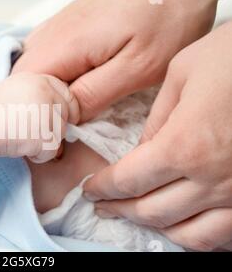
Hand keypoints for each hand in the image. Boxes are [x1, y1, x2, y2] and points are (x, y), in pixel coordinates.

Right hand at [0, 73, 79, 162]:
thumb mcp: (18, 91)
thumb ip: (42, 96)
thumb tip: (66, 115)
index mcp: (41, 80)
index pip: (68, 96)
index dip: (65, 111)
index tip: (53, 121)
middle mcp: (47, 93)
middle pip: (65, 118)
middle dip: (51, 130)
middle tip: (27, 131)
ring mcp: (46, 114)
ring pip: (59, 137)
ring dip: (42, 143)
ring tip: (20, 137)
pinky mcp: (43, 135)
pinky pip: (51, 152)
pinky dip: (37, 155)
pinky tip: (20, 146)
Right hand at [12, 0, 217, 121]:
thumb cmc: (165, 21)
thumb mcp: (137, 68)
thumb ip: (95, 94)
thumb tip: (65, 117)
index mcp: (64, 47)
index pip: (22, 89)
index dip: (32, 116)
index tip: (54, 136)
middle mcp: (51, 34)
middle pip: (21, 80)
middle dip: (36, 107)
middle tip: (62, 128)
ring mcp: (56, 27)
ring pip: (31, 69)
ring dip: (43, 92)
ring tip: (67, 110)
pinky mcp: (66, 25)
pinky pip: (44, 56)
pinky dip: (51, 76)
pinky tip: (72, 85)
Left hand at [84, 22, 231, 250]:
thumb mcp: (182, 73)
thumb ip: (157, 119)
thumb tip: (142, 150)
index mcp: (185, 146)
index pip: (129, 181)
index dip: (103, 188)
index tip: (92, 189)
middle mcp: (213, 180)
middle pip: (153, 212)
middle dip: (120, 210)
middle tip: (104, 205)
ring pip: (190, 235)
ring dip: (156, 228)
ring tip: (137, 216)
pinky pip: (225, 236)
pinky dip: (198, 237)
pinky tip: (184, 225)